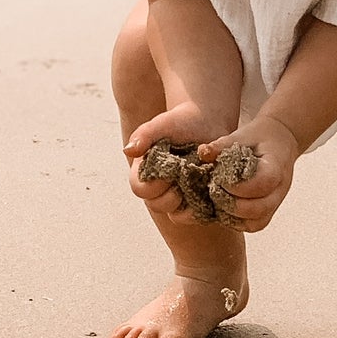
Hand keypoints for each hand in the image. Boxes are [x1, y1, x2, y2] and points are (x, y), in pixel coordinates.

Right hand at [124, 103, 237, 225]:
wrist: (207, 122)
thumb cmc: (180, 121)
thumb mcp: (161, 125)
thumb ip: (143, 135)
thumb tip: (128, 150)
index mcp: (145, 171)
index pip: (140, 190)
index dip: (153, 185)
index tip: (169, 171)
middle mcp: (159, 187)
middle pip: (157, 206)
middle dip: (171, 194)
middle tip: (186, 176)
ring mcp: (179, 196)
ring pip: (176, 216)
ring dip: (187, 203)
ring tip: (199, 181)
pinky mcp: (198, 200)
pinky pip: (198, 214)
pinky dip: (203, 207)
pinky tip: (209, 190)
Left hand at [196, 115, 299, 232]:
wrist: (280, 141)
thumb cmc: (259, 137)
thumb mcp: (241, 135)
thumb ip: (222, 145)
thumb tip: (202, 153)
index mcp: (276, 166)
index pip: (263, 184)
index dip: (239, 186)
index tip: (220, 179)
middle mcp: (280, 188)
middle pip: (260, 208)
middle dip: (232, 204)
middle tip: (215, 192)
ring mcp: (277, 202)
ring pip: (258, 222)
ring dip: (234, 216)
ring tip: (218, 202)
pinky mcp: (270, 210)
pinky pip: (255, 225)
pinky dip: (238, 222)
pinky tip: (224, 208)